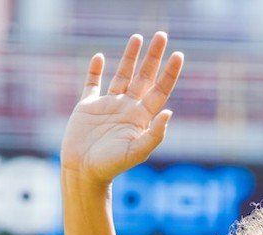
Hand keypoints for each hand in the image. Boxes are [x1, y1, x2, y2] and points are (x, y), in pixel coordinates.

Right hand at [60, 32, 183, 184]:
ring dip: (130, 57)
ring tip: (137, 37)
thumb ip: (155, 134)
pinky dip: (95, 70)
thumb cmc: (112, 165)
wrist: (84, 172)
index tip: (179, 54)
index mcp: (142, 118)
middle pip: (144, 77)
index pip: (160, 90)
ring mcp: (108, 105)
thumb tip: (169, 112)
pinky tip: (99, 56)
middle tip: (162, 36)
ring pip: (122, 75)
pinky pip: (92, 83)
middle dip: (153, 57)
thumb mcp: (137, 151)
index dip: (170, 73)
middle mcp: (128, 108)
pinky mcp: (87, 107)